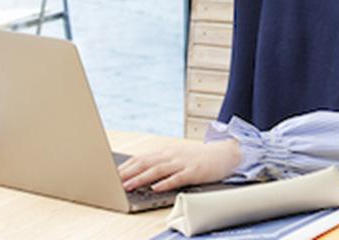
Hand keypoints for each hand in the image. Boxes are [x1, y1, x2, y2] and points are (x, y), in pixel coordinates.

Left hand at [118, 138, 242, 192]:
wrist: (225, 154)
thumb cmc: (199, 157)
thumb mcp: (178, 156)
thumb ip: (161, 162)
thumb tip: (141, 170)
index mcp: (167, 151)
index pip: (143, 157)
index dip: (127, 165)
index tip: (113, 173)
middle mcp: (173, 154)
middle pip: (147, 162)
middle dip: (129, 172)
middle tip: (114, 180)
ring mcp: (184, 162)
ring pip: (159, 170)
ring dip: (142, 178)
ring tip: (128, 185)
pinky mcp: (194, 171)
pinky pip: (178, 178)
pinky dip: (166, 183)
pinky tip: (156, 188)